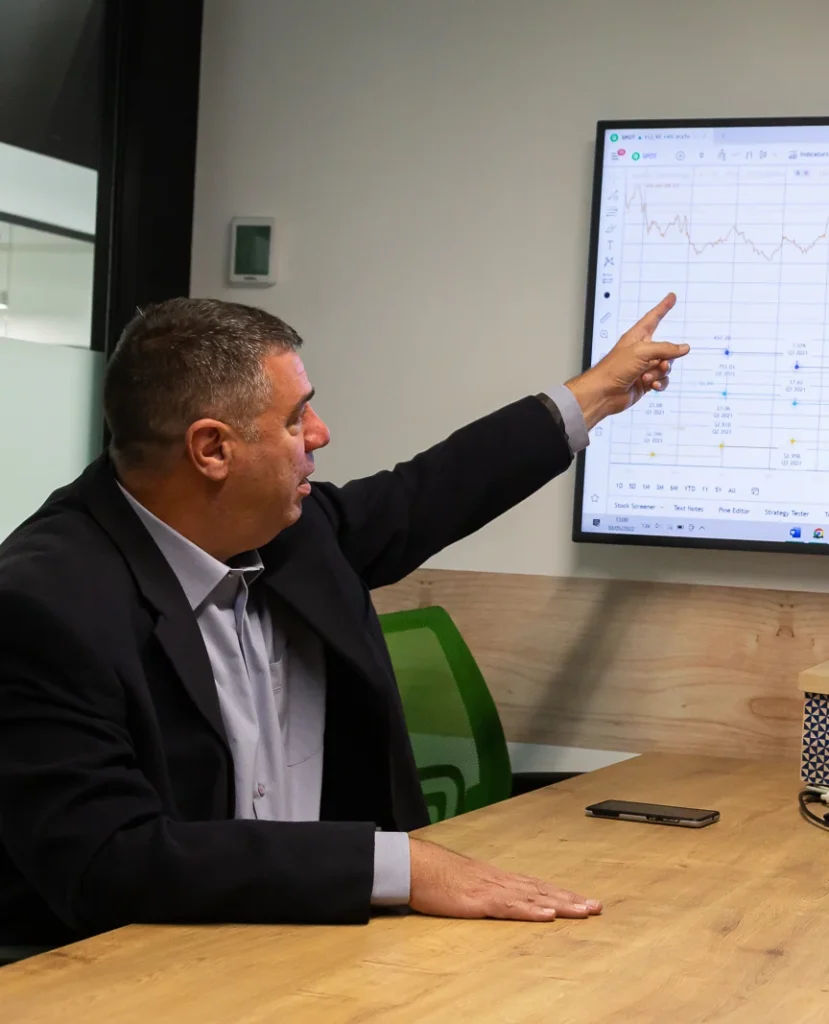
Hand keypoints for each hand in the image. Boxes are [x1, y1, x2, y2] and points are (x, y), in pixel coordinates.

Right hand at [408, 837, 601, 920]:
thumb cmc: (436, 876)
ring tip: (584, 911)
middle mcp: (501, 882)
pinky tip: (548, 915)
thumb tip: (495, 899)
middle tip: (596, 906)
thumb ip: (483, 891)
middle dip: (570, 899)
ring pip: (533, 898)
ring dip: (560, 905)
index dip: (561, 894)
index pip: (537, 886)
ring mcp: (492, 890)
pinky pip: (510, 907)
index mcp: (498, 879)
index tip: (583, 900)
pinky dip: (531, 911)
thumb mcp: (465, 884)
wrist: (415, 866)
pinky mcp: (479, 901)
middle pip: (542, 890)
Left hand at [566, 292, 689, 429]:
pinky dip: (660, 383)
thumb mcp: (642, 352)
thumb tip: (684, 348)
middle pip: (666, 349)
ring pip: (666, 366)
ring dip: (660, 373)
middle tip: (660, 364)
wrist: (603, 393)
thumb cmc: (614, 368)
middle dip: (667, 358)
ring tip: (646, 377)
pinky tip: (653, 385)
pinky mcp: (645, 382)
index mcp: (637, 337)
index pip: (653, 318)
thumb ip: (665, 348)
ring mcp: (644, 367)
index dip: (663, 307)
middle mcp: (641, 351)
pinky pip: (662, 380)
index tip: (671, 297)